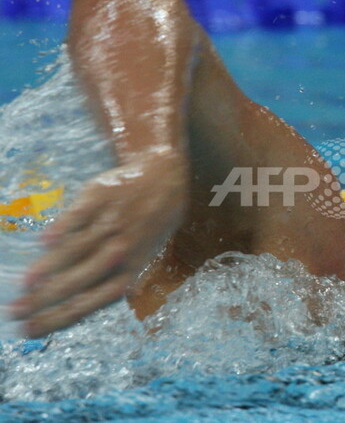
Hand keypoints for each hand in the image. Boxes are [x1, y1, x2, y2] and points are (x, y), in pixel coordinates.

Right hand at [9, 150, 188, 337]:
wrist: (164, 180)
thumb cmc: (146, 228)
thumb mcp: (138, 258)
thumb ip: (108, 279)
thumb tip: (69, 307)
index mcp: (130, 270)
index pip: (89, 302)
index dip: (58, 317)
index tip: (29, 329)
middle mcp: (121, 249)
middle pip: (78, 280)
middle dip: (44, 299)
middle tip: (14, 311)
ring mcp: (110, 222)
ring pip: (75, 250)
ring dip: (47, 268)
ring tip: (24, 283)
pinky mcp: (100, 197)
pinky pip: (78, 216)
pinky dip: (61, 229)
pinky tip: (43, 242)